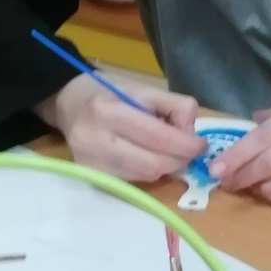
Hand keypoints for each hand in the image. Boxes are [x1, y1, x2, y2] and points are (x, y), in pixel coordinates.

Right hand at [38, 75, 205, 182]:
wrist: (69, 103)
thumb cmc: (111, 93)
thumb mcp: (145, 89)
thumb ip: (176, 107)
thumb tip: (191, 135)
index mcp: (107, 111)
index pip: (157, 138)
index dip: (186, 145)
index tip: (201, 145)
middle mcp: (94, 140)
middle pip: (153, 164)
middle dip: (179, 160)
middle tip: (189, 152)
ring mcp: (89, 163)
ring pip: (145, 176)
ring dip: (166, 167)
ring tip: (169, 152)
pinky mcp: (91, 175)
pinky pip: (133, 180)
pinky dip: (149, 171)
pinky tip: (149, 157)